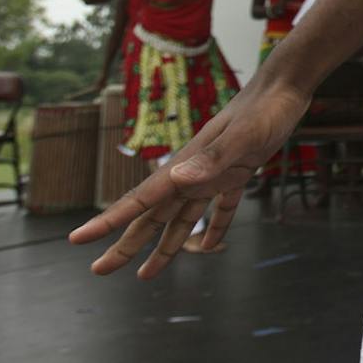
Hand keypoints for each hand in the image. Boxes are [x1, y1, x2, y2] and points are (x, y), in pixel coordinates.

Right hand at [69, 76, 310, 277]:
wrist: (285, 87)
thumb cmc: (264, 109)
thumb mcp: (243, 136)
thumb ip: (212, 158)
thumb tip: (176, 178)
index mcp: (186, 165)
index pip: (140, 200)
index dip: (109, 221)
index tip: (78, 239)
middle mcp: (192, 172)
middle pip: (152, 216)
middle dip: (125, 244)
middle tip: (98, 271)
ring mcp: (214, 173)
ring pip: (181, 218)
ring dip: (164, 246)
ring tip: (144, 275)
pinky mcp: (239, 173)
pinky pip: (220, 208)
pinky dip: (214, 228)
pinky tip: (210, 246)